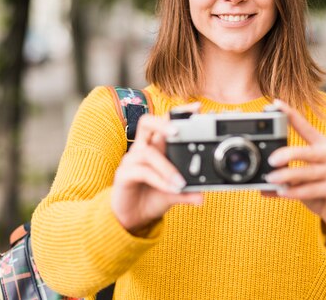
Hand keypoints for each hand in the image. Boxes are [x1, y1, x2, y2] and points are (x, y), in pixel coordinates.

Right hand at [111, 103, 202, 234]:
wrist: (132, 218)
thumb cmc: (152, 197)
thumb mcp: (174, 194)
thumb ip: (187, 192)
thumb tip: (202, 196)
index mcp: (156, 146)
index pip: (165, 122)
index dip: (179, 112)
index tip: (198, 108)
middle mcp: (142, 148)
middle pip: (147, 122)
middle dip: (162, 122)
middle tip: (177, 131)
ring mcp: (131, 160)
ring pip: (147, 152)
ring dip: (167, 168)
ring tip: (181, 183)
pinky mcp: (123, 175)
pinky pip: (141, 171)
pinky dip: (159, 179)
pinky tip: (170, 189)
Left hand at [264, 100, 325, 245]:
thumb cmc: (321, 191)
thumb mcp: (302, 180)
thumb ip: (286, 176)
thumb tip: (261, 182)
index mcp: (324, 146)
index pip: (306, 127)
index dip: (291, 114)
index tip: (275, 104)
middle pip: (308, 151)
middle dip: (287, 154)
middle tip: (271, 160)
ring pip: (309, 172)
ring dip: (287, 176)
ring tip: (271, 179)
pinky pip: (313, 189)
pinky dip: (295, 192)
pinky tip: (282, 193)